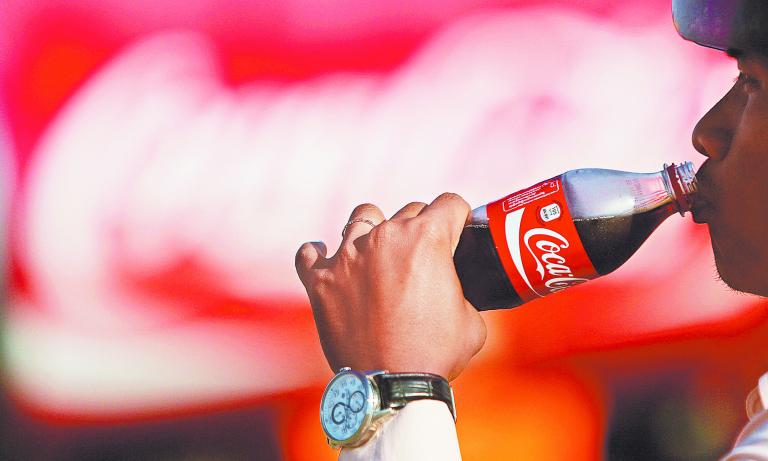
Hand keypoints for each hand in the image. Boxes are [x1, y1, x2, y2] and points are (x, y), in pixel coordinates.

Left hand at [296, 193, 486, 380]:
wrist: (391, 386)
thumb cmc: (435, 354)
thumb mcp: (471, 318)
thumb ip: (463, 290)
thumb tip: (455, 289)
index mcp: (426, 238)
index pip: (449, 203)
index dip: (459, 217)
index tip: (457, 231)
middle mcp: (385, 237)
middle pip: (409, 210)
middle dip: (421, 229)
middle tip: (423, 257)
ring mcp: (348, 256)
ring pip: (362, 217)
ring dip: (374, 230)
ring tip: (378, 253)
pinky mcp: (320, 281)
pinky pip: (309, 253)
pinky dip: (318, 256)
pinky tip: (328, 264)